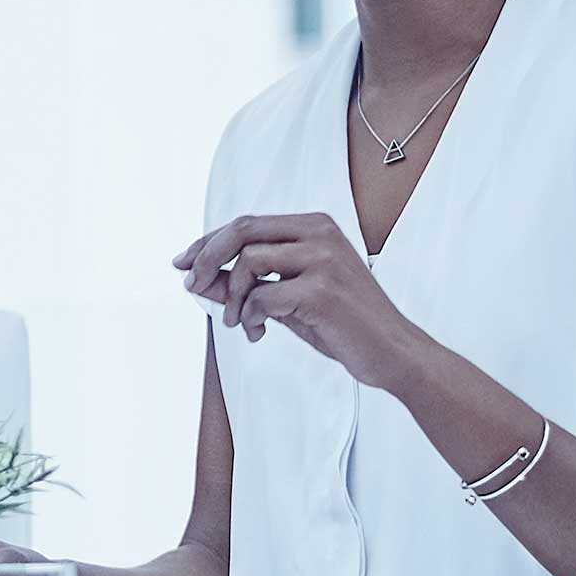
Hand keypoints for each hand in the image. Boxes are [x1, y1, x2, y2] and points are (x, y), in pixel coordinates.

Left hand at [176, 209, 413, 377]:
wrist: (392, 352)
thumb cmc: (343, 325)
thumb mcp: (289, 299)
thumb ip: (250, 284)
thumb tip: (201, 278)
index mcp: (315, 227)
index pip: (248, 223)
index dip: (208, 241)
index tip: (183, 263)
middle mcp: (320, 233)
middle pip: (243, 230)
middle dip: (207, 257)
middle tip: (191, 285)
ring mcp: (323, 259)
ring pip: (249, 263)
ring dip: (233, 298)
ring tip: (240, 323)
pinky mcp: (322, 290)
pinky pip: (263, 297)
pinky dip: (251, 317)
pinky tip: (260, 332)